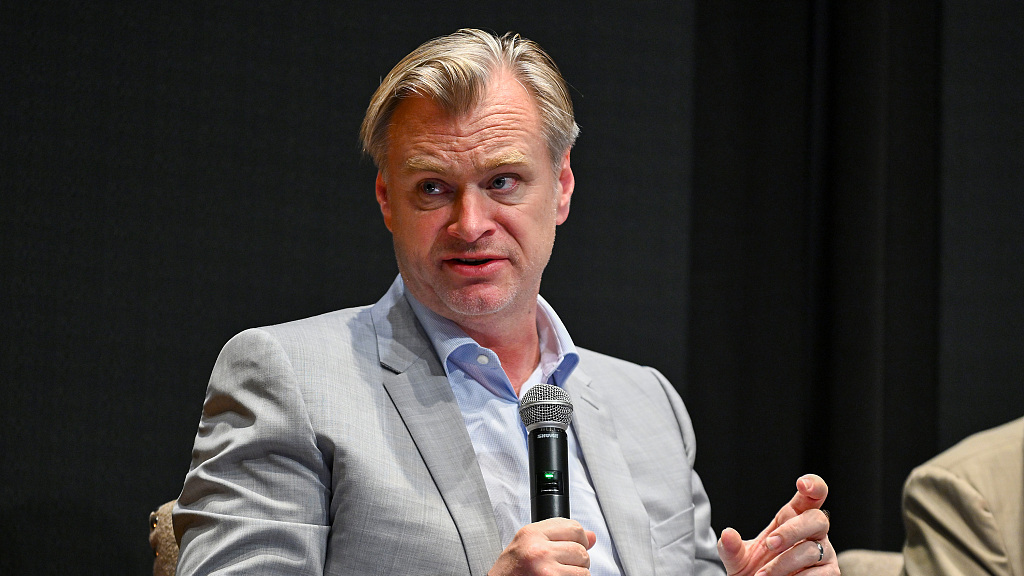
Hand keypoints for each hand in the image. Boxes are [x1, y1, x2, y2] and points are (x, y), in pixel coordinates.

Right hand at [488, 518, 596, 575]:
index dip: (579, 538)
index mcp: (532, 534)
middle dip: (578, 559)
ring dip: (577, 574)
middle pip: (580, 549)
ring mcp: (546, 569)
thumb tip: (591, 537)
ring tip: (559, 574)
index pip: (573, 527)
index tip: (576, 545)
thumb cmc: (510, 572)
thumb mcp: (528, 545)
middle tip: (563, 566)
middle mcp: (538, 549)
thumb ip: (557, 537)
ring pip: (584, 568)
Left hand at [717, 474, 837, 575]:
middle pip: (817, 519)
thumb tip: (727, 534)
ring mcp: (825, 553)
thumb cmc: (754, 571)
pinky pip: (820, 574)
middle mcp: (813, 532)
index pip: (811, 496)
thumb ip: (731, 547)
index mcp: (792, 518)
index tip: (802, 484)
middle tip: (770, 544)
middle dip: (792, 531)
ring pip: (811, 550)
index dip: (813, 485)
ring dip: (783, 564)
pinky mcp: (830, 573)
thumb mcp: (737, 559)